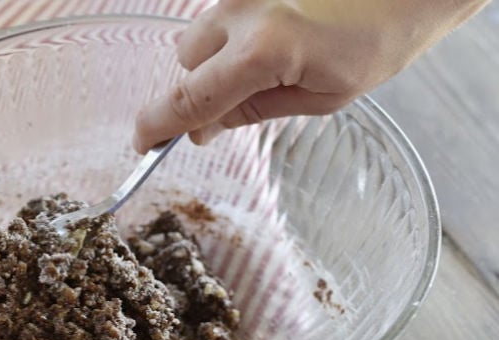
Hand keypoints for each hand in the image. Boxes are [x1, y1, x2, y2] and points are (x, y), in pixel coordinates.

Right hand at [134, 0, 488, 151]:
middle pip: (184, 64)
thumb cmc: (378, 40)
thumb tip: (202, 130)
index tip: (143, 144)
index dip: (157, 126)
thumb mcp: (320, 98)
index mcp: (262, 52)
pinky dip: (228, 38)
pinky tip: (267, 41)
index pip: (188, 99)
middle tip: (232, 106)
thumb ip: (251, 113)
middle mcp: (240, 13)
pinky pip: (216, 17)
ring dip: (213, 62)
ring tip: (263, 65)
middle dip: (198, 90)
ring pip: (196, 38)